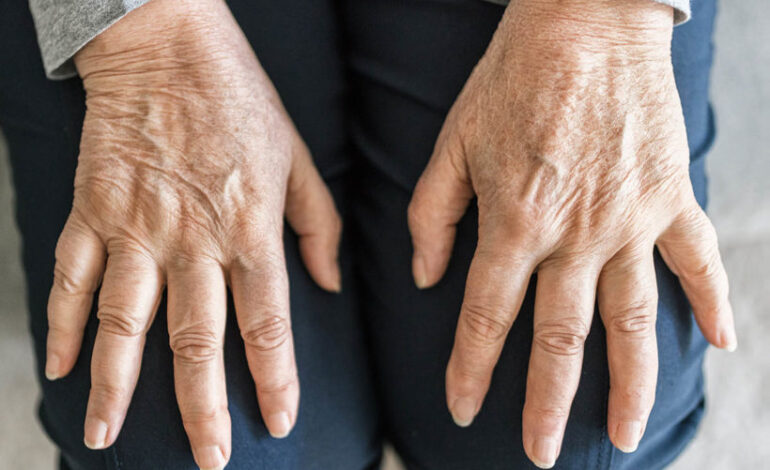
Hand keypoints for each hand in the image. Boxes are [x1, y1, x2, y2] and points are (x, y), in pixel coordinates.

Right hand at [44, 0, 341, 467]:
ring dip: (115, 386)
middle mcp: (192, 240)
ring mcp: (135, 228)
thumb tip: (331, 284)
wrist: (167, 47)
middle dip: (201, 408)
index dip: (275, 379)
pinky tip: (56, 368)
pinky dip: (60, 324)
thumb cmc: (240, 100)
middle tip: (207, 459)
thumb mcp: (298, 159)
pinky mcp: (93, 211)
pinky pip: (70, 276)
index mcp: (251, 229)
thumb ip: (319, 226)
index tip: (278, 421)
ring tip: (105, 437)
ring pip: (123, 322)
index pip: (267, 323)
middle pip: (195, 341)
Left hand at [408, 0, 735, 466]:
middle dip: (544, 402)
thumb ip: (433, 215)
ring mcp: (630, 220)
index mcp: (514, 222)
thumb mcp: (453, 142)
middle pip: (558, 338)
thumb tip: (424, 277)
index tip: (462, 408)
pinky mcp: (671, 197)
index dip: (469, 368)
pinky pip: (697, 259)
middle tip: (538, 453)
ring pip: (631, 320)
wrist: (584, 19)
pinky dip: (712, 301)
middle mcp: (574, 234)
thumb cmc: (512, 78)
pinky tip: (720, 345)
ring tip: (625, 435)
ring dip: (629, 383)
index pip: (485, 316)